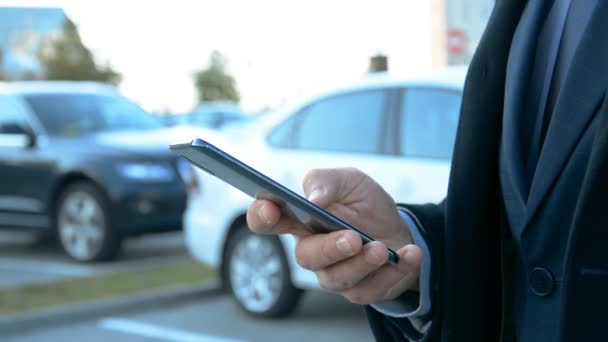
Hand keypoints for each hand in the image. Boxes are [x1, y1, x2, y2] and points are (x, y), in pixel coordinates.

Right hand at [246, 168, 422, 303]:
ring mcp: (334, 273)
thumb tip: (314, 197)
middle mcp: (312, 250)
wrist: (398, 228)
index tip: (269, 208)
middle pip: (307, 257)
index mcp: (300, 220)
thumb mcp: (350, 181)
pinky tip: (409, 255)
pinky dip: (394, 272)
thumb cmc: (365, 205)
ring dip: (362, 264)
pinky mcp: (360, 290)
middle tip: (352, 238)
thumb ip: (327, 181)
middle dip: (330, 249)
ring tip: (382, 249)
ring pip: (338, 279)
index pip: (267, 220)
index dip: (261, 216)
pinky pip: (373, 289)